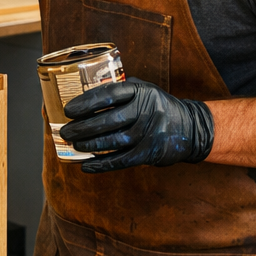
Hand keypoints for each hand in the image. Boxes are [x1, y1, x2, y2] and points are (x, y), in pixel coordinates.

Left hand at [59, 79, 214, 172]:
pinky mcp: (151, 152)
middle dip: (82, 127)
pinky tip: (86, 165)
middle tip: (65, 132)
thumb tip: (82, 97)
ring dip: (90, 145)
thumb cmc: (157, 107)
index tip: (68, 110)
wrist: (191, 128)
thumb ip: (120, 90)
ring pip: (113, 141)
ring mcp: (150, 132)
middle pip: (108, 120)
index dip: (86, 103)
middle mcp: (147, 110)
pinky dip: (102, 164)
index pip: (109, 95)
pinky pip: (122, 160)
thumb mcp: (144, 91)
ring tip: (75, 145)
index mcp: (142, 92)